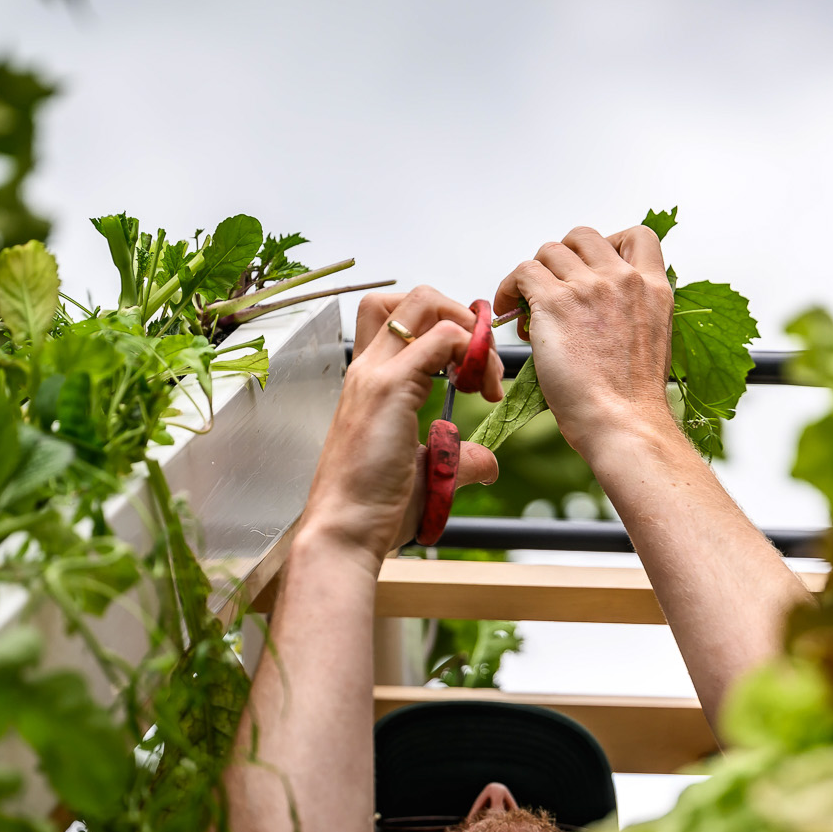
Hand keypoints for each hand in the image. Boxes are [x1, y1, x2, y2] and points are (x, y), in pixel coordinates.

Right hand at [302, 287, 501, 561]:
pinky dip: (469, 351)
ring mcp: (375, 374)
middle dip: (458, 313)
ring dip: (465, 325)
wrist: (344, 532)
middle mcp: (367, 369)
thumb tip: (488, 462)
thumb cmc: (371, 510)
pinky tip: (478, 388)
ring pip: (422, 302)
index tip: (473, 372)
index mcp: (370, 383)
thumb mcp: (425, 475)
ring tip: (482, 372)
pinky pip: (440, 339)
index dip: (445, 330)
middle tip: (482, 360)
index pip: (401, 320)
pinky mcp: (390, 389)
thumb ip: (456, 460)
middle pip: (410, 299)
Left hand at [494, 225, 675, 460]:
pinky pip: (522, 273)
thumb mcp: (651, 343)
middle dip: (564, 258)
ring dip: (534, 275)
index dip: (609, 244)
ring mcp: (589, 287)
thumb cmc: (633, 401)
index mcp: (654, 289)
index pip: (638, 237)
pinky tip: (508, 310)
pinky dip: (509, 288)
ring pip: (549, 252)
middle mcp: (623, 280)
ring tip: (527, 308)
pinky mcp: (555, 302)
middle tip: (553, 288)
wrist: (623, 423)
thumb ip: (631, 315)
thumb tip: (598, 313)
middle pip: (584, 237)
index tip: (591, 267)